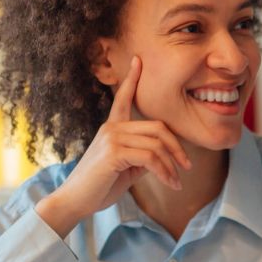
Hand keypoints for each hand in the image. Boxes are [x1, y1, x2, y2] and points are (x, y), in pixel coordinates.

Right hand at [36, 56, 191, 237]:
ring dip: (171, 167)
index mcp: (112, 127)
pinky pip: (150, 158)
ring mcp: (112, 138)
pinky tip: (170, 183)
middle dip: (177, 148)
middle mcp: (111, 127)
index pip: (123, 98)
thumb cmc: (101, 186)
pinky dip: (165, 172)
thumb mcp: (126, 167)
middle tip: (186, 166)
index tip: (138, 60)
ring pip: (156, 145)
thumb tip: (165, 156)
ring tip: (176, 182)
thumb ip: (143, 156)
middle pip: (158, 128)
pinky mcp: (113, 152)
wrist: (76, 201)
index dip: (132, 79)